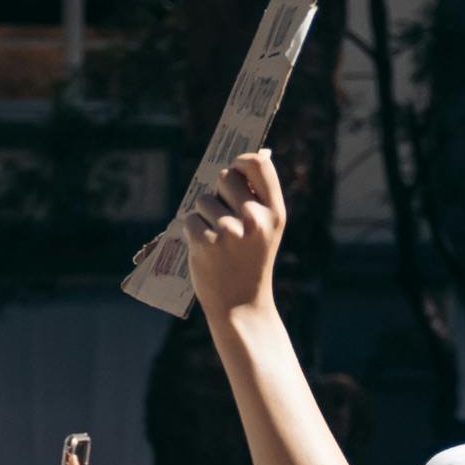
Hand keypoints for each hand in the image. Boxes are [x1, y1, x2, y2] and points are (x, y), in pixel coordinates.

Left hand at [181, 146, 289, 325]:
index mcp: (274, 212)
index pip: (257, 164)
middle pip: (225, 177)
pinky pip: (190, 219)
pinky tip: (207, 250)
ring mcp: (229, 230)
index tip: (236, 171)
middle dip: (220, 192)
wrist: (242, 306)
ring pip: (204, 200)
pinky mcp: (205, 242)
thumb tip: (250, 158)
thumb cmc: (252, 262)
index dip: (242, 162)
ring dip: (205, 216)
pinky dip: (193, 232)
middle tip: (225, 217)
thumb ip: (258, 197)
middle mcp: (254, 218)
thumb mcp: (267, 230)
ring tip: (219, 241)